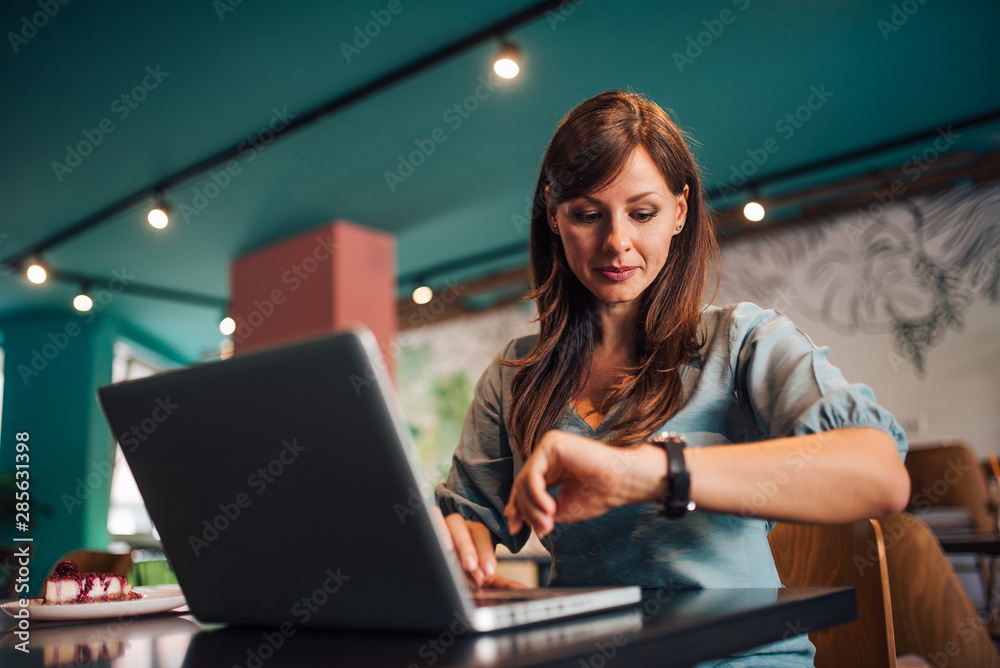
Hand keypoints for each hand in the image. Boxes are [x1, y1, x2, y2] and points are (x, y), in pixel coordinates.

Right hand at [438, 511, 526, 589]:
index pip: (484, 537)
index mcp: (476, 535)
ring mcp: (444, 525)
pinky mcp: (428, 528)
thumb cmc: (461, 572)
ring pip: (452, 522)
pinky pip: (432, 520)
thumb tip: (522, 589)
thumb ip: (501, 583)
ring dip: (456, 540)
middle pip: (470, 529)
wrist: (438, 571)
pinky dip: (436, 528)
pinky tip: (439, 545)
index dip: (486, 552)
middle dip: (472, 548)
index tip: (488, 571)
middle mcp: (462, 527)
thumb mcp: (480, 578)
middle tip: (472, 567)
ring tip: (454, 556)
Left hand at [504, 431, 664, 537]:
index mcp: (551, 468)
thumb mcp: (561, 508)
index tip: (514, 529)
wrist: (622, 484)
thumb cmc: (599, 495)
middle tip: (542, 529)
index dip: (517, 508)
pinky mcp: (552, 443)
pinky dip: (537, 494)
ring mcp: (549, 447)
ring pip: (525, 480)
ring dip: (533, 507)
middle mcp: (547, 455)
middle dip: (527, 511)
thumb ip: (537, 510)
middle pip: (522, 485)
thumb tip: (513, 518)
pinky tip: (549, 508)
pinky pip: (533, 473)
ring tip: (547, 523)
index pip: (524, 487)